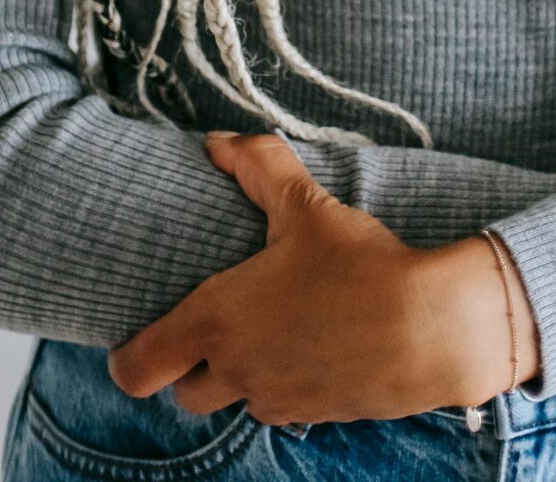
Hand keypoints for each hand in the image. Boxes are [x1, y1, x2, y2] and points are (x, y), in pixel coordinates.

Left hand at [107, 131, 517, 424]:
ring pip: (235, 400)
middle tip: (212, 326)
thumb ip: (258, 166)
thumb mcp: (305, 205)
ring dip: (239, 375)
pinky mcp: (316, 414)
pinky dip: (284, 384)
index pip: (137, 368)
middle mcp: (237, 370)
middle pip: (184, 391)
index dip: (126, 360)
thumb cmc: (357, 265)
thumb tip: (217, 142)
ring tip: (269, 330)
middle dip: (189, 366)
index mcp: (216, 321)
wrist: (429, 327)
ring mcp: (276, 399)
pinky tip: (312, 345)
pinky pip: (282, 407)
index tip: (135, 341)